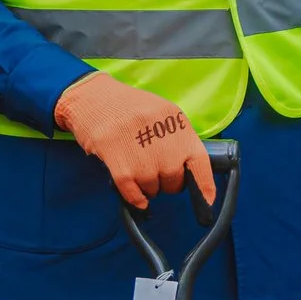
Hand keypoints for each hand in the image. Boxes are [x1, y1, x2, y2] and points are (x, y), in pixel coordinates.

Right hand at [55, 72, 214, 209]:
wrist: (93, 97)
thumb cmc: (129, 107)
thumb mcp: (162, 113)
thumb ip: (177, 138)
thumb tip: (189, 169)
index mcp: (177, 123)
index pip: (200, 162)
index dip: (205, 186)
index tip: (207, 202)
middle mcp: (162, 139)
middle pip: (174, 180)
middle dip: (168, 184)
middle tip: (158, 174)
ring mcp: (140, 151)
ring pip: (152, 188)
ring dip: (148, 188)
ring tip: (139, 172)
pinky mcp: (117, 161)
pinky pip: (132, 192)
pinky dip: (135, 198)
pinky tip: (136, 195)